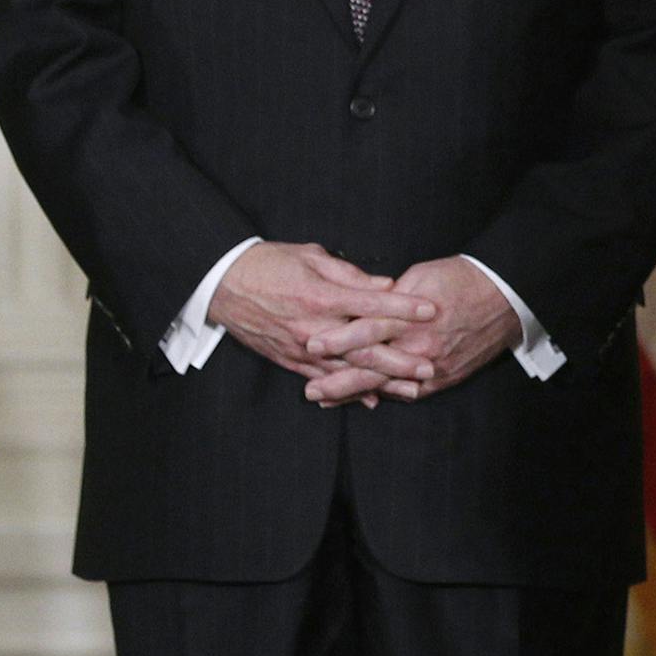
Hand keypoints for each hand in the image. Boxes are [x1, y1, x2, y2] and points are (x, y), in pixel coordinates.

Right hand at [208, 241, 437, 407]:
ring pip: (349, 370)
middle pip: (366, 346)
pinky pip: (324, 380)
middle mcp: (315, 326)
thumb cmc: (269, 263)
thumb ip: (350, 274)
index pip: (373, 302)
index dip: (404, 307)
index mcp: (322, 295)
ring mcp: (302, 348)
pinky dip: (348, 391)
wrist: (224, 284)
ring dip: (382, 382)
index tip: (431, 310)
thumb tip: (385, 284)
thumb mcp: (311, 256)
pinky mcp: (290, 361)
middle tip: (431, 365)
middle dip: (401, 358)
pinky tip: (371, 399)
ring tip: (412, 390)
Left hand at [306, 256, 519, 402]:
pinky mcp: (445, 377)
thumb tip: (365, 303)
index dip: (337, 339)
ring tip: (327, 400)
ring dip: (356, 393)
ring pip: (387, 384)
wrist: (504, 296)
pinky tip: (367, 400)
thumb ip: (389, 295)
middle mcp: (420, 346)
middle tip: (310, 390)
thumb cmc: (460, 279)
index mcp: (410, 317)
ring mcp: (434, 366)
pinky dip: (387, 395)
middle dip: (338, 380)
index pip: (366, 330)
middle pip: (371, 367)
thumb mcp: (419, 276)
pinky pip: (411, 392)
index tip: (311, 344)